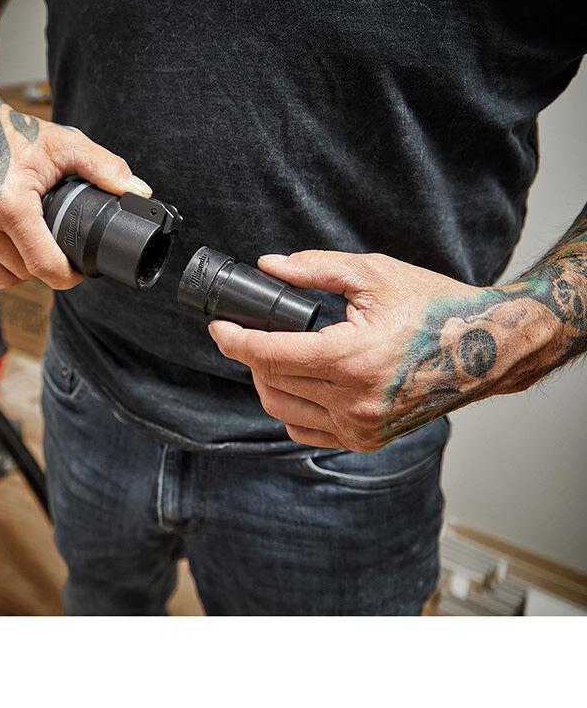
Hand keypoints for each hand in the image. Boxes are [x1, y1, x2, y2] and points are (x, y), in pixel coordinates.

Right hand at [0, 103, 149, 291]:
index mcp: (7, 203)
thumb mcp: (65, 145)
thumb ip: (105, 168)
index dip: (67, 276)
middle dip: (41, 266)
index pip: (44, 266)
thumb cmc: (13, 135)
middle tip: (47, 241)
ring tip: (22, 242)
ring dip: (15, 271)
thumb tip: (139, 193)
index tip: (74, 270)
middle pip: (22, 275)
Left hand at [208, 250, 560, 451]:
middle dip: (249, 355)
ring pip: (282, 409)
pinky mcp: (367, 440)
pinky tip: (296, 380)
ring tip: (273, 353)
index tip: (219, 326)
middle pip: (271, 381)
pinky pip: (306, 429)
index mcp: (354, 359)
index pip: (270, 355)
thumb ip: (316, 268)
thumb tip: (269, 266)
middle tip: (248, 331)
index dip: (235, 340)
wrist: (488, 348)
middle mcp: (356, 401)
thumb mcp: (374, 274)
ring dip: (266, 381)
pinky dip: (290, 405)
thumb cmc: (435, 307)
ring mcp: (362, 427)